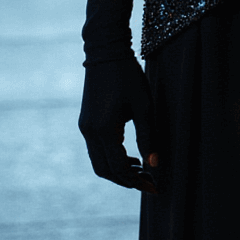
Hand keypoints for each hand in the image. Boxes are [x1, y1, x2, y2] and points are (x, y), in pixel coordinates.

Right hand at [78, 55, 162, 190]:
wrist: (105, 52)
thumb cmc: (128, 76)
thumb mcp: (144, 107)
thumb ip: (148, 138)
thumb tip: (154, 166)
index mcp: (103, 130)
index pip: (118, 168)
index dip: (137, 181)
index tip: (155, 187)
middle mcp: (89, 132)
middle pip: (105, 170)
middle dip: (126, 181)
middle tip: (149, 183)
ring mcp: (85, 127)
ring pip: (99, 162)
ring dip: (118, 171)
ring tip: (141, 171)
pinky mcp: (86, 122)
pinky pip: (96, 150)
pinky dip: (112, 158)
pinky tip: (130, 157)